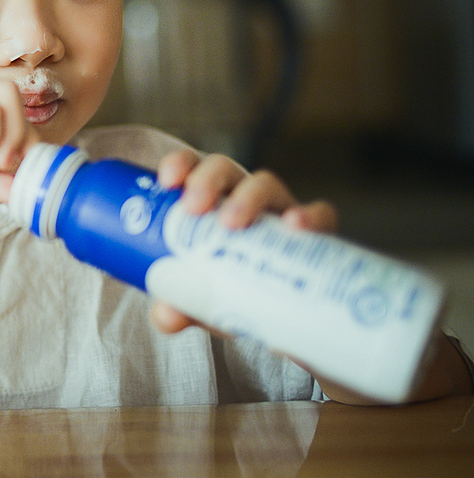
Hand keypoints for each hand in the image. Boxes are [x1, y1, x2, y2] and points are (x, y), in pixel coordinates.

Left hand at [147, 149, 337, 334]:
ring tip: (232, 222)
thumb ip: (181, 302)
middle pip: (225, 169)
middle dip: (206, 179)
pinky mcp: (316, 235)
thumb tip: (166, 315)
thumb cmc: (234, 294)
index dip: (180, 163)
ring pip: (266, 184)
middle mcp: (242, 199)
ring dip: (247, 196)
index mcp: (209, 203)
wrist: (288, 324)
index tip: (166, 180)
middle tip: (192, 207)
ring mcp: (279, 213)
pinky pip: (321, 214)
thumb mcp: (203, 301)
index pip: (192, 167)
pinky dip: (309, 214)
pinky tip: (295, 224)